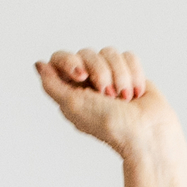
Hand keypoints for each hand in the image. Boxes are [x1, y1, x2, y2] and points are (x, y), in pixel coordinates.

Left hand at [34, 47, 179, 162]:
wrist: (147, 133)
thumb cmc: (111, 125)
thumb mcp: (72, 106)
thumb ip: (52, 85)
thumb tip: (39, 65)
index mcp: (71, 90)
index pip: (61, 58)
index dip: (71, 61)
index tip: (81, 76)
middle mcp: (89, 82)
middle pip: (87, 53)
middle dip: (101, 72)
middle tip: (108, 95)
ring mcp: (111, 76)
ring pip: (110, 52)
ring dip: (120, 76)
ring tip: (124, 98)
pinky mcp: (131, 74)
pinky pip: (129, 57)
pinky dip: (134, 75)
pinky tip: (136, 93)